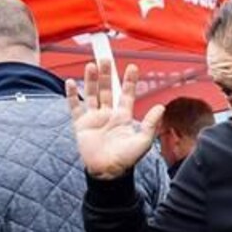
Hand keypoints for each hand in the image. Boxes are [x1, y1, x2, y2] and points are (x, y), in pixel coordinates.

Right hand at [71, 60, 165, 177]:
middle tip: (105, 59)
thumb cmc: (127, 159)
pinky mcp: (81, 125)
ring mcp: (94, 119)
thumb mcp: (143, 140)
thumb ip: (151, 123)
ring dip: (90, 80)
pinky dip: (71, 95)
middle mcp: (108, 115)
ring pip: (91, 94)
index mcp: (123, 117)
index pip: (126, 95)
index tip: (132, 67)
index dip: (129, 81)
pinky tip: (70, 82)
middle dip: (106, 75)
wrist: (108, 172)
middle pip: (106, 90)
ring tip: (91, 65)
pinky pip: (74, 107)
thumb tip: (161, 107)